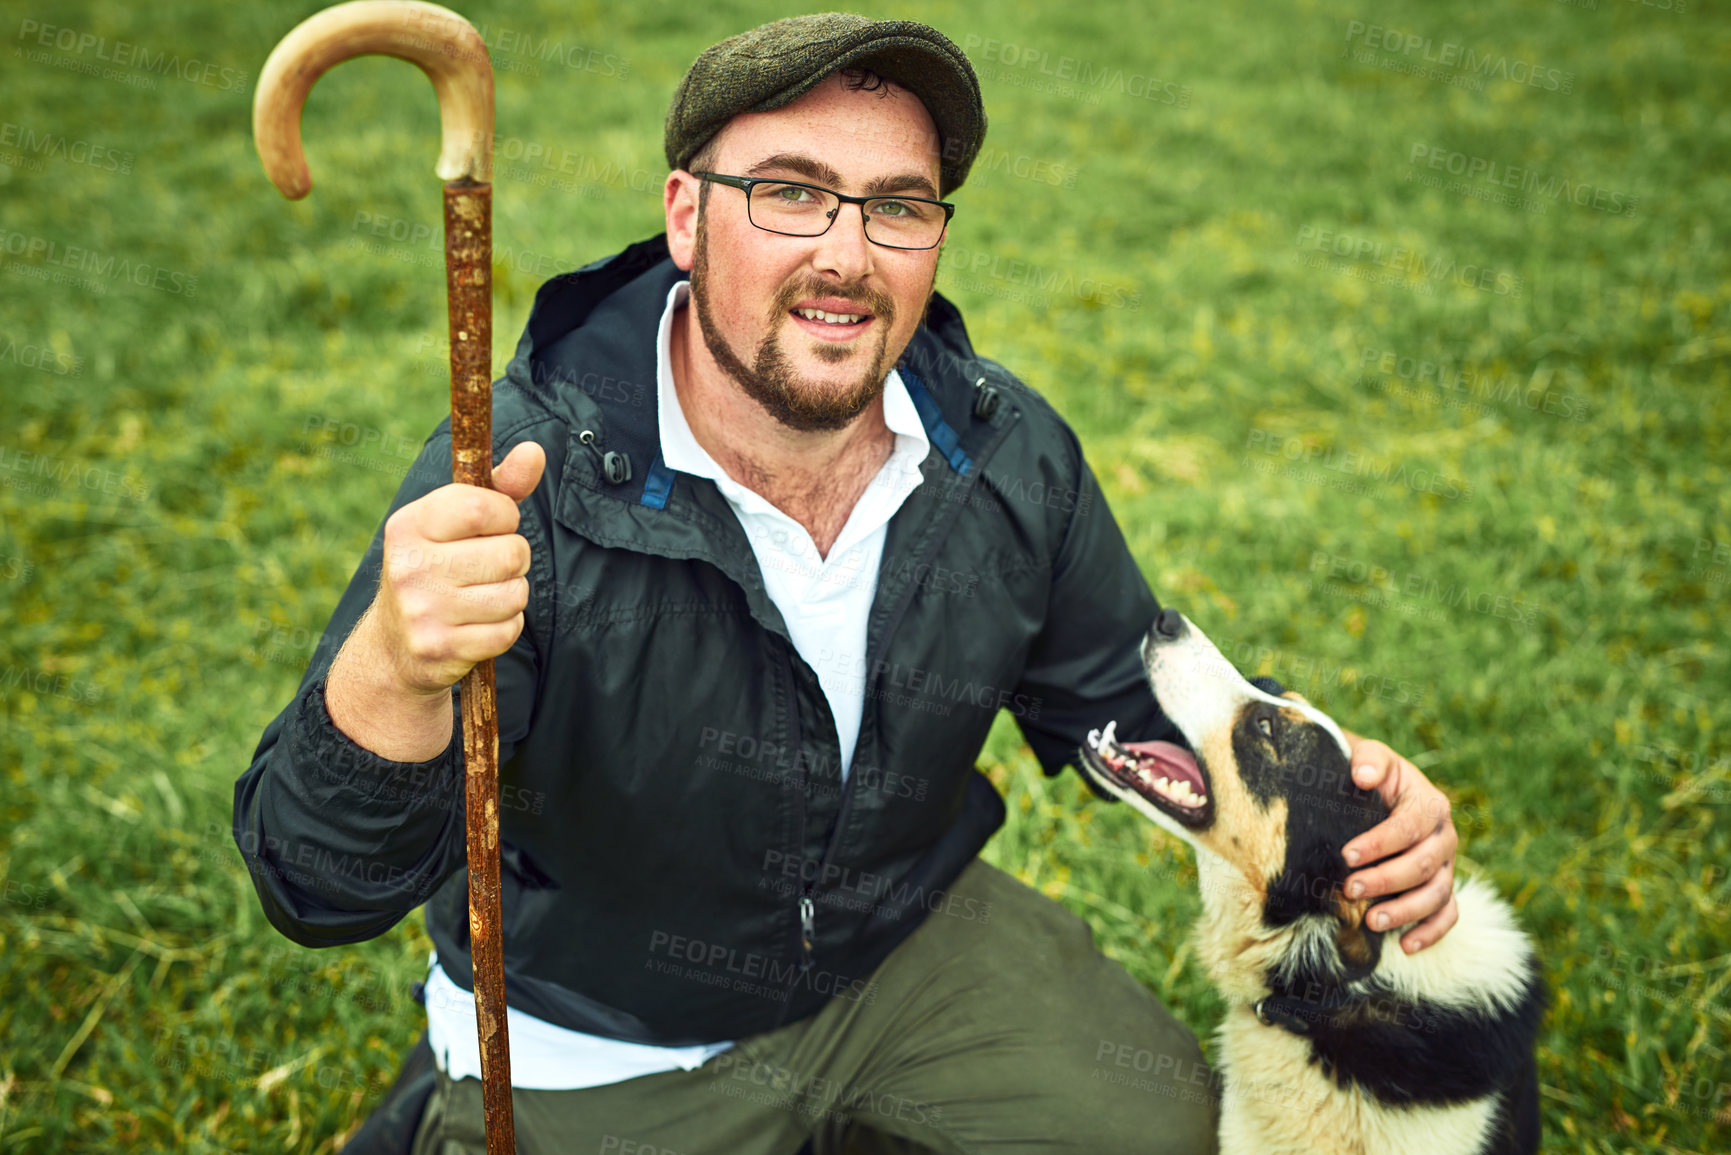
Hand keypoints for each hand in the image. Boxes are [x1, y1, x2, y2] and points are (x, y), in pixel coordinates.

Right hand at [371, 440, 545, 692]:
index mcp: (409, 525)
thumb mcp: (456, 522)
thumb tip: (534, 451)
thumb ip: (500, 486)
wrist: (395, 645)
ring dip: (513, 595)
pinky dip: (506, 627)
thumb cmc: (438, 566)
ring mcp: (423, 610)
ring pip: (516, 594)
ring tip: (483, 596)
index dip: (506, 516)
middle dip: (515, 559)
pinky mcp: (441, 648)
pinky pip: (508, 631)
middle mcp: (410, 566)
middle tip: (489, 567)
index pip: (484, 506)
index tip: (494, 525)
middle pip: (512, 553)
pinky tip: (480, 624)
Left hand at [1337, 730, 1458, 953]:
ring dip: (1406, 911)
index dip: (1379, 843)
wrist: (1378, 789)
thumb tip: (1364, 775)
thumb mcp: (1369, 756)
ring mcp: (1446, 866)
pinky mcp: (1442, 887)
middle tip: (1349, 889)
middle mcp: (1445, 837)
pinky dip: (1432, 932)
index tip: (1346, 855)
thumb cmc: (1369, 775)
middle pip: (1423, 865)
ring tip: (1371, 922)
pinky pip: (1448, 914)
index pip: (1409, 827)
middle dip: (1385, 880)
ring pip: (1437, 894)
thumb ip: (1369, 759)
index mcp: (1430, 804)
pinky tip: (1406, 946)